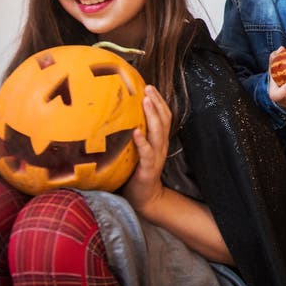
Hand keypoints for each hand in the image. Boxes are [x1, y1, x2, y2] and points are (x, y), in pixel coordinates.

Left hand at [122, 86, 171, 216]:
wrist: (145, 198)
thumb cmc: (137, 171)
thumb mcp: (140, 150)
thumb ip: (137, 134)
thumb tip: (121, 117)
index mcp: (160, 140)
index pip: (164, 116)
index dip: (159, 101)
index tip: (150, 87)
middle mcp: (161, 145)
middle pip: (164, 120)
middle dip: (157, 102)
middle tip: (148, 88)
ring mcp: (156, 157)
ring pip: (158, 132)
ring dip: (152, 115)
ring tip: (145, 101)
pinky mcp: (148, 169)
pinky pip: (147, 153)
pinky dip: (142, 141)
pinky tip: (135, 131)